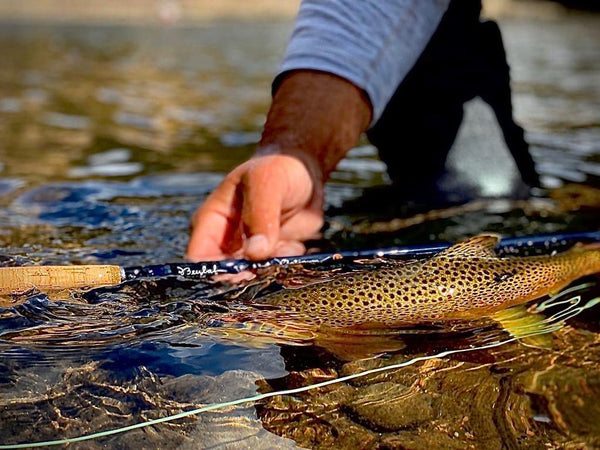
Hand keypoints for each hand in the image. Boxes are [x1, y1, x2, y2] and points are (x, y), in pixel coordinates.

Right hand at [186, 70, 370, 260]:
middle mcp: (223, 240)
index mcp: (210, 221)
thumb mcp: (267, 183)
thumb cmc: (277, 169)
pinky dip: (284, 266)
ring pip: (249, 278)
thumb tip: (255, 253)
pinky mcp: (268, 256)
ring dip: (268, 271)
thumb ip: (260, 216)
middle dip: (246, 276)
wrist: (303, 172)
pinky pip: (272, 274)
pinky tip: (293, 245)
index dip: (216, 271)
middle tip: (268, 266)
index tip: (243, 272)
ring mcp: (246, 251)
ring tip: (284, 249)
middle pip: (223, 274)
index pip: (198, 257)